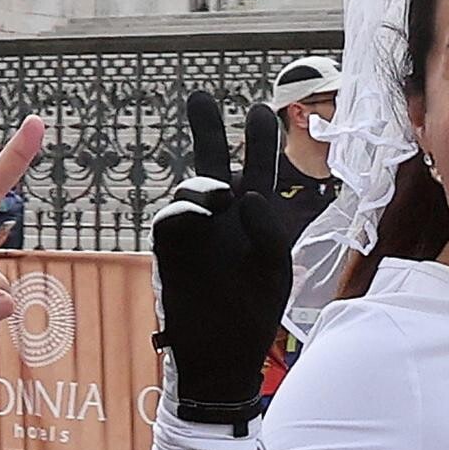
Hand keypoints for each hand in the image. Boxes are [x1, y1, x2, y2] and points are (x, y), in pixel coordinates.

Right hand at [152, 92, 291, 427]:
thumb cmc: (255, 313)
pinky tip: (207, 213)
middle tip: (198, 95)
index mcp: (256, 218)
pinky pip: (171, 220)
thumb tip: (242, 194)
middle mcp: (222, 218)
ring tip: (223, 195)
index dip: (259, 140)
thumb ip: (270, 230)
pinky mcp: (171, 251)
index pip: (257, 169)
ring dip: (204, 186)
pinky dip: (187, 211)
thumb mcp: (277, 269)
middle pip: (212, 163)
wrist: (223, 354)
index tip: (260, 109)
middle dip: (205, 129)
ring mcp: (194, 232)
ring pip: (191, 190)